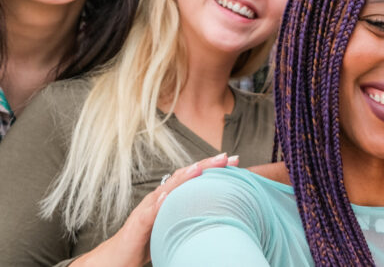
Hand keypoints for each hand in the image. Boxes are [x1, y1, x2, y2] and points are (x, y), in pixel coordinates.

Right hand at [71, 153, 238, 266]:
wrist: (118, 257)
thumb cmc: (148, 241)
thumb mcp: (174, 224)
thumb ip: (190, 214)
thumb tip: (219, 212)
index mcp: (170, 198)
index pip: (194, 178)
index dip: (213, 168)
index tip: (235, 161)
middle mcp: (159, 198)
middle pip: (184, 176)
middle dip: (206, 164)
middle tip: (227, 156)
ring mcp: (148, 209)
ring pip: (167, 189)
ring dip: (184, 177)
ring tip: (200, 168)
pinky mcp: (138, 224)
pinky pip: (149, 212)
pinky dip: (159, 203)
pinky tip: (168, 196)